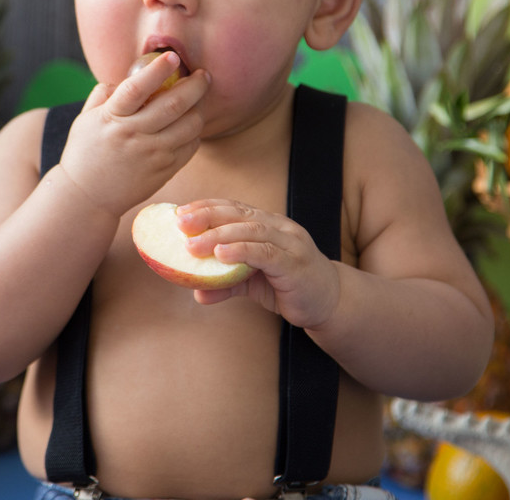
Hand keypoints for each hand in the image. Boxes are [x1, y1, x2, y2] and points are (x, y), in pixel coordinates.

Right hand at [58, 52, 208, 216]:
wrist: (86, 197)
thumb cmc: (85, 153)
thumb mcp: (86, 119)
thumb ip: (105, 93)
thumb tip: (128, 75)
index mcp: (111, 118)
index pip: (137, 88)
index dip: (158, 70)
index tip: (173, 57)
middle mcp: (134, 135)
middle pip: (175, 104)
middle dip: (196, 85)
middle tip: (204, 75)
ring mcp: (152, 154)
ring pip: (190, 125)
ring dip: (200, 108)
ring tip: (198, 101)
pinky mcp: (164, 170)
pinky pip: (191, 146)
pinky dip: (195, 132)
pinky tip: (189, 124)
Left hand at [175, 199, 340, 329]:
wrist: (330, 302)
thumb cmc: (289, 286)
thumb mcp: (252, 283)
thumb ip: (226, 284)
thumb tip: (196, 293)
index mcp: (267, 224)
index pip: (233, 208)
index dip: (206, 207)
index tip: (179, 212)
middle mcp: (279, 227)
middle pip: (238, 214)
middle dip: (206, 216)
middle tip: (180, 224)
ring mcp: (290, 243)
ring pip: (251, 231)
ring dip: (218, 235)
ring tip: (193, 245)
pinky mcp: (295, 264)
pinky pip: (265, 253)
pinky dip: (241, 251)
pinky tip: (221, 254)